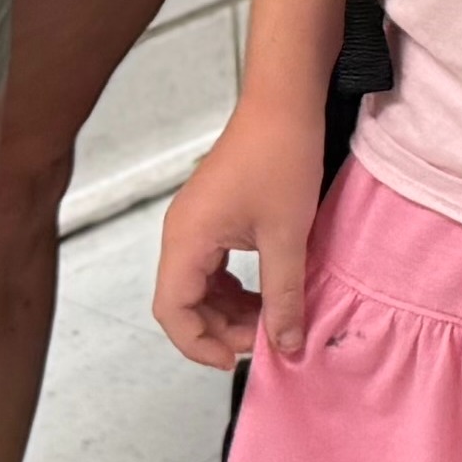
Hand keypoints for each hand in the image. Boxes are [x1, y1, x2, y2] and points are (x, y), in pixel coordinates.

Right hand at [150, 107, 325, 369]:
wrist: (285, 100)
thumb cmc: (281, 156)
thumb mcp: (288, 236)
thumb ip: (284, 296)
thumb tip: (286, 344)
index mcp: (186, 239)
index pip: (172, 312)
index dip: (200, 345)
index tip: (237, 360)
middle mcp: (181, 233)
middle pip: (185, 303)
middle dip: (223, 329)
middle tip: (268, 339)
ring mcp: (196, 223)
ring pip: (200, 287)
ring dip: (231, 310)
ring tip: (273, 319)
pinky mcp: (214, 214)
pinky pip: (214, 266)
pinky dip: (237, 287)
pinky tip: (269, 291)